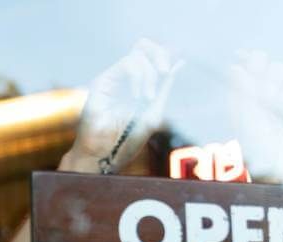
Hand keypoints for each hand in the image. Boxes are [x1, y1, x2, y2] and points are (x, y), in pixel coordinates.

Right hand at [61, 39, 182, 173]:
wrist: (106, 154)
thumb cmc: (128, 140)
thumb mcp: (154, 112)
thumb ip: (164, 88)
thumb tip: (179, 62)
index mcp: (139, 85)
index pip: (152, 57)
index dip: (164, 56)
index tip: (170, 71)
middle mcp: (125, 78)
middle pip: (144, 46)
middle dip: (159, 55)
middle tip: (164, 71)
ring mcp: (113, 78)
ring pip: (138, 54)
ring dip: (149, 75)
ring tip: (146, 98)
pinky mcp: (103, 80)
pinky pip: (128, 63)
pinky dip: (138, 77)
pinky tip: (137, 96)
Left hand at [229, 50, 282, 183]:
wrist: (281, 163)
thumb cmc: (256, 146)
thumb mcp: (246, 119)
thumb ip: (242, 93)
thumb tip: (234, 67)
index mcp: (238, 95)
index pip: (240, 66)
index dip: (243, 61)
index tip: (245, 63)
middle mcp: (257, 91)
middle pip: (259, 60)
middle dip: (260, 66)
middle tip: (258, 80)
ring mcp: (277, 92)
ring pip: (277, 67)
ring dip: (275, 81)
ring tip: (272, 103)